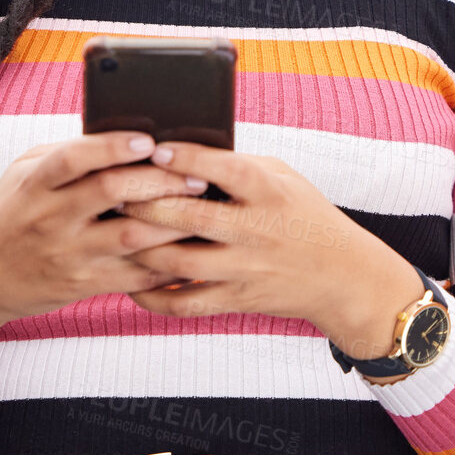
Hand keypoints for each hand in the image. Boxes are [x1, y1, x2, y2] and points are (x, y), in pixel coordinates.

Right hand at [0, 130, 211, 327]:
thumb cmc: (12, 213)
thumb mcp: (24, 174)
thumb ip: (67, 155)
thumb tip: (124, 135)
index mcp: (36, 183)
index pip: (73, 158)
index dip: (112, 147)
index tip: (148, 140)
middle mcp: (51, 218)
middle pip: (111, 192)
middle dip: (160, 181)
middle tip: (197, 175)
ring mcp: (68, 254)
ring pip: (131, 236)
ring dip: (173, 221)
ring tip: (203, 208)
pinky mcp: (82, 285)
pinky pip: (133, 276)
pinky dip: (165, 263)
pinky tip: (188, 249)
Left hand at [115, 141, 395, 329]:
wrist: (340, 276)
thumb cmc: (303, 213)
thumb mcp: (283, 177)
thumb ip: (238, 164)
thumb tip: (182, 151)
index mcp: (269, 193)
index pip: (225, 170)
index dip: (189, 159)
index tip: (157, 150)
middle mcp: (256, 232)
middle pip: (190, 219)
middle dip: (147, 204)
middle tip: (115, 190)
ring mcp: (245, 270)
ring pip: (178, 262)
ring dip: (140, 247)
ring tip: (114, 230)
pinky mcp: (236, 301)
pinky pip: (184, 305)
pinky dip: (151, 296)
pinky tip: (130, 281)